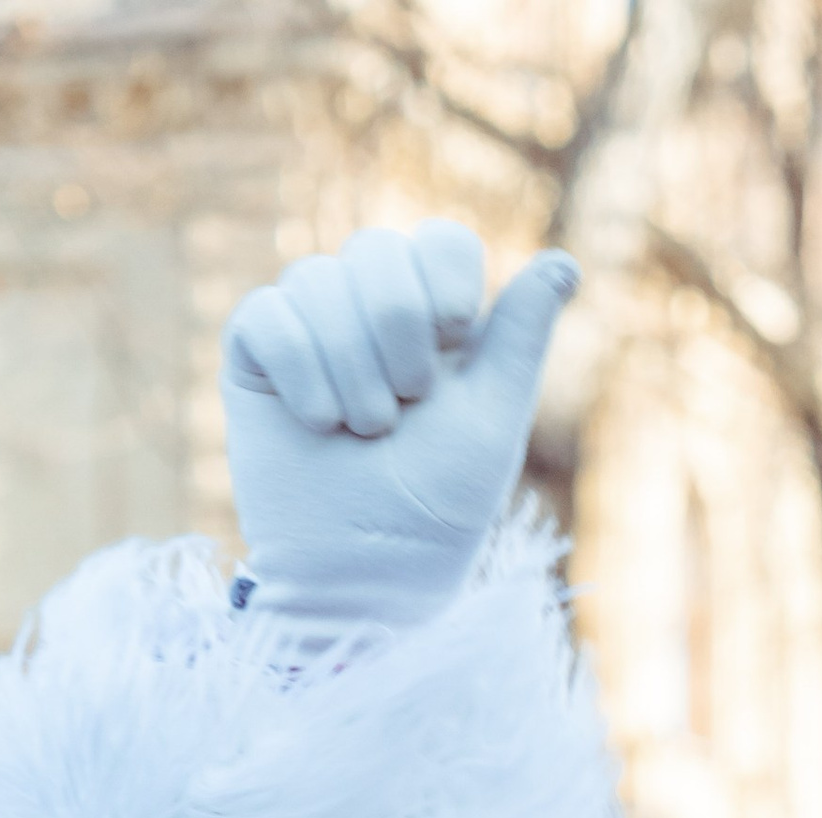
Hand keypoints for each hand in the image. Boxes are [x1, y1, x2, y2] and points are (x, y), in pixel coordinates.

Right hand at [222, 221, 578, 641]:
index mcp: (434, 319)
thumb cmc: (438, 507)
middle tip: (406, 406)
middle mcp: (368, 310)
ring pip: (318, 278)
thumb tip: (567, 264)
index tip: (454, 340)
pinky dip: (302, 372)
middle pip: (376, 249)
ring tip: (364, 431)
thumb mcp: (492, 419)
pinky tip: (317, 424)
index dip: (445, 282)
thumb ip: (523, 335)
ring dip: (352, 367)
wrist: (365, 572)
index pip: (441, 242)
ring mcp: (308, 325)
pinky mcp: (254, 352)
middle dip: (398, 329)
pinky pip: (269, 314)